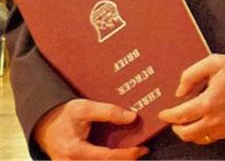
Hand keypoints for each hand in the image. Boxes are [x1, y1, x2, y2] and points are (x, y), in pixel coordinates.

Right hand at [33, 99, 148, 159]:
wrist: (43, 122)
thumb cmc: (62, 115)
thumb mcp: (84, 108)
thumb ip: (108, 112)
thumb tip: (132, 117)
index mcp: (75, 150)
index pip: (107, 157)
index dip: (127, 155)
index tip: (142, 150)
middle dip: (125, 160)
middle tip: (142, 152)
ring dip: (116, 160)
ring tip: (131, 153)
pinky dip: (107, 159)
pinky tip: (118, 154)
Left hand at [157, 53, 224, 144]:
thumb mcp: (216, 62)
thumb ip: (192, 74)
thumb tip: (180, 91)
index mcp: (207, 103)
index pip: (179, 116)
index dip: (168, 116)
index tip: (164, 113)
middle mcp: (214, 120)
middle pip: (186, 133)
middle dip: (176, 127)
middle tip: (175, 120)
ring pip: (199, 139)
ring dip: (190, 132)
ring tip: (190, 123)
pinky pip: (214, 137)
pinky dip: (206, 133)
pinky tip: (207, 123)